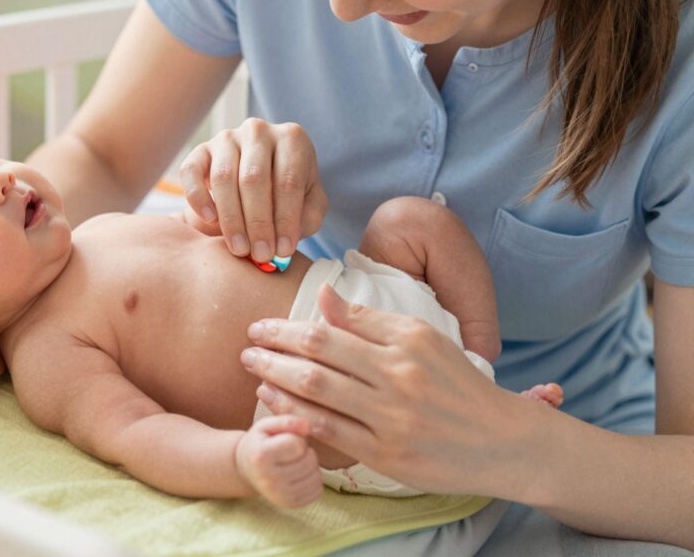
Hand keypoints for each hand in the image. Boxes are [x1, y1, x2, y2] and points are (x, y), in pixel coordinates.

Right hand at [179, 119, 327, 262]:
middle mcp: (258, 132)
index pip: (288, 180)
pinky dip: (198, 198)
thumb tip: (291, 234)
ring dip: (231, 219)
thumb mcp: (309, 203)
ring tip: (240, 249)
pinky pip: (191, 171)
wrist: (254, 182)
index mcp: (291, 139)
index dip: (286, 219)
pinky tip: (210, 220)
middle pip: (254, 178)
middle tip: (261, 254)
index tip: (284, 250)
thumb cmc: (286, 193)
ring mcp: (226, 138)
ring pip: (223, 177)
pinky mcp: (201, 150)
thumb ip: (309, 217)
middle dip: (258, 223)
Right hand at [236, 415, 322, 507]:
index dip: (295, 437)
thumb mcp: (266, 425)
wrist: (247, 470)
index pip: (297, 444)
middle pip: (309, 460)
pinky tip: (299, 474)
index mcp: (261, 456)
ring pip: (316, 476)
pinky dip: (313, 480)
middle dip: (305, 451)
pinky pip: (317, 490)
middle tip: (291, 451)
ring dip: (310, 465)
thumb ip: (287, 420)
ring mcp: (280, 496)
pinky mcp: (290, 504)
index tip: (284, 440)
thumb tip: (307, 426)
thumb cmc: (259, 443)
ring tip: (295, 462)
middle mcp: (269, 480)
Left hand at [242, 283, 530, 496]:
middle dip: (274, 345)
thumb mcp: (422, 338)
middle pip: (319, 353)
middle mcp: (399, 375)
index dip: (290, 325)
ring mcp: (392, 416)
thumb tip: (326, 296)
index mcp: (407, 340)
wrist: (502, 440)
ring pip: (318, 390)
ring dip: (275, 377)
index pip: (334, 326)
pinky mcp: (387, 453)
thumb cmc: (457, 384)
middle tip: (247, 341)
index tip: (263, 324)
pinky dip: (294, 415)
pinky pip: (329, 430)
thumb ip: (370, 320)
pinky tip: (272, 404)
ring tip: (252, 367)